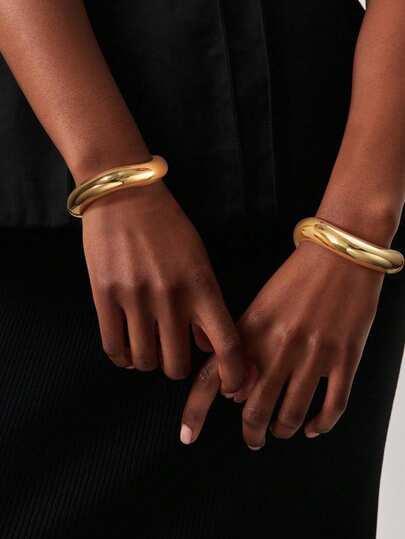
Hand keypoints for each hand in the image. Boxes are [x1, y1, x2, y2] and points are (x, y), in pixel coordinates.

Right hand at [81, 180, 244, 391]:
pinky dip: (122, 357)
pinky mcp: (104, 296)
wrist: (125, 194)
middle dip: (178, 367)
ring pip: (145, 361)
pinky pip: (114, 348)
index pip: (226, 345)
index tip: (232, 387)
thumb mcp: (199, 258)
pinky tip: (127, 348)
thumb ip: (206, 303)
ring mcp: (135, 298)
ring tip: (148, 346)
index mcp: (202, 285)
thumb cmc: (167, 226)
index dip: (233, 375)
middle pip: (177, 365)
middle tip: (173, 353)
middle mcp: (171, 297)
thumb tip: (205, 346)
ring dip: (149, 361)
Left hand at [180, 239, 384, 446]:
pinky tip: (313, 427)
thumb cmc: (297, 276)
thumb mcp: (260, 306)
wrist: (339, 253)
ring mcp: (313, 354)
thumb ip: (243, 346)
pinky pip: (332, 406)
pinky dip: (320, 424)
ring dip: (282, 429)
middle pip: (254, 409)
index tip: (188, 435)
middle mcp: (278, 346)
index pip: (213, 378)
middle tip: (253, 438)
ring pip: (291, 414)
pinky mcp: (345, 358)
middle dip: (251, 431)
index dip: (196, 411)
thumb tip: (234, 393)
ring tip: (280, 431)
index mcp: (251, 330)